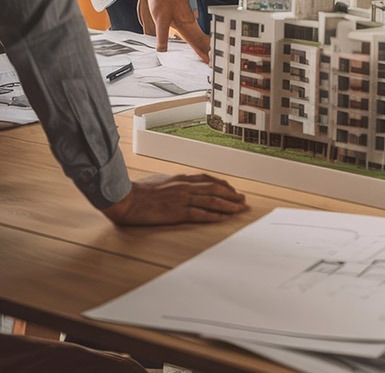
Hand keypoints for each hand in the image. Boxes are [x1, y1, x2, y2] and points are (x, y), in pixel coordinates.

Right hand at [103, 173, 247, 224]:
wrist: (127, 198)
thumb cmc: (139, 191)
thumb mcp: (160, 181)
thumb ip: (173, 183)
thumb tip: (180, 184)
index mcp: (181, 178)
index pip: (208, 180)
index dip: (222, 185)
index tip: (232, 190)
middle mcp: (185, 186)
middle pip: (215, 189)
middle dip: (232, 195)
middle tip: (243, 200)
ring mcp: (183, 198)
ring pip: (212, 201)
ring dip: (229, 205)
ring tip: (240, 209)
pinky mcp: (178, 211)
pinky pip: (201, 214)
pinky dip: (215, 216)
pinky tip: (224, 219)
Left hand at [141, 0, 210, 62]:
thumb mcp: (159, 19)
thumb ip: (162, 37)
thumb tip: (163, 51)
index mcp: (186, 24)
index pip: (197, 43)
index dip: (204, 54)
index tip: (211, 63)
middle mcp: (189, 21)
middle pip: (200, 40)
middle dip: (207, 51)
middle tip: (212, 61)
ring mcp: (186, 16)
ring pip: (197, 34)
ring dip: (201, 44)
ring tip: (206, 52)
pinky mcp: (181, 12)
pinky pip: (191, 28)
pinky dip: (194, 36)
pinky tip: (191, 36)